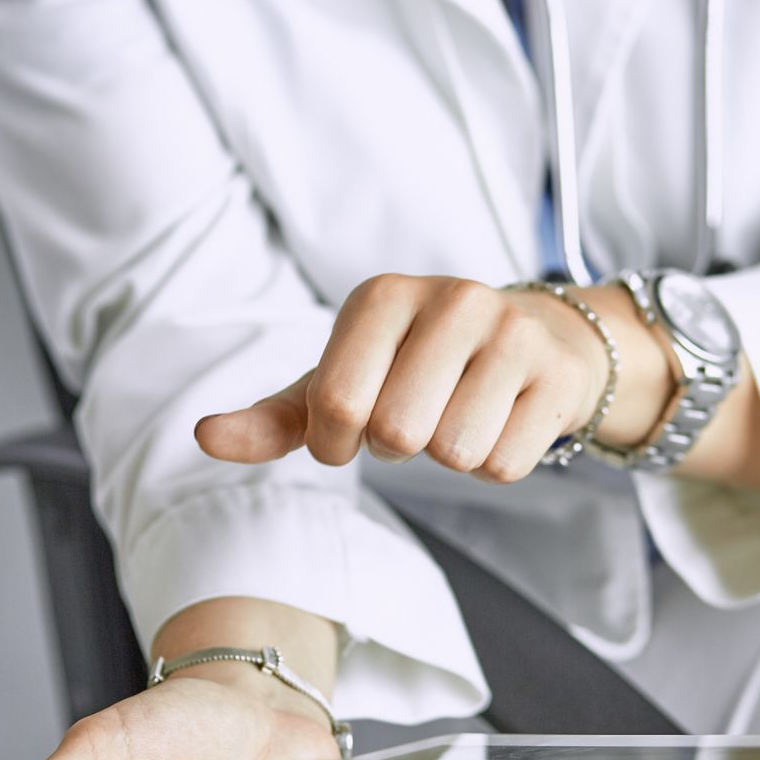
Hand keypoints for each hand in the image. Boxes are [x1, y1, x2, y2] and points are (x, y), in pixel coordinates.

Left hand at [197, 274, 613, 481]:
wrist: (533, 342)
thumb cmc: (415, 367)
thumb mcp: (338, 383)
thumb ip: (272, 418)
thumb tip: (203, 436)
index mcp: (382, 296)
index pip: (337, 402)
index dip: (335, 442)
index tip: (349, 432)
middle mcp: (452, 299)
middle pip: (399, 433)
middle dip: (398, 448)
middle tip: (414, 420)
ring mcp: (512, 333)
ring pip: (456, 452)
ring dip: (448, 456)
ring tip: (458, 415)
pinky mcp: (556, 374)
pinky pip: (505, 464)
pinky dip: (493, 463)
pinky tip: (499, 422)